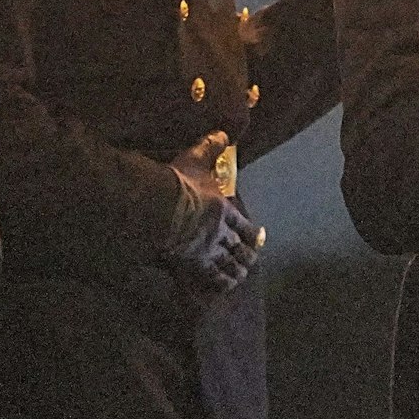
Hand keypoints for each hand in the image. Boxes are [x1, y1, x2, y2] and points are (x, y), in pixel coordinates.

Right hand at [164, 132, 261, 294]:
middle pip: (239, 248)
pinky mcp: (193, 263)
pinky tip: (225, 286)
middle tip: (252, 261)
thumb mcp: (196, 159)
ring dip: (237, 270)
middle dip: (247, 255)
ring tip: (241, 275)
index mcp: (224, 209)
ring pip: (229, 264)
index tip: (259, 238)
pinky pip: (212, 276)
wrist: (159, 206)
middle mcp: (220, 232)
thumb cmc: (179, 183)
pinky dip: (221, 282)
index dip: (252, 233)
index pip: (244, 225)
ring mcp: (208, 249)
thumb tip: (223, 132)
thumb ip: (210, 146)